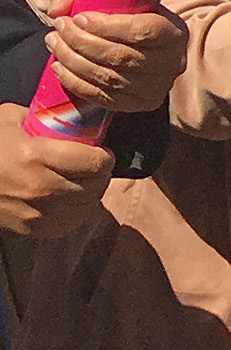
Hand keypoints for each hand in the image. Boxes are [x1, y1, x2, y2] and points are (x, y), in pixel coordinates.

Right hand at [0, 117, 118, 241]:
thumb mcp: (8, 120)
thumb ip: (43, 120)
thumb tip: (72, 119)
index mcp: (35, 156)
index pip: (93, 162)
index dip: (103, 156)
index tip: (102, 151)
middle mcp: (41, 187)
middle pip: (95, 186)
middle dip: (99, 174)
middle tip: (95, 166)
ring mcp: (38, 213)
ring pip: (87, 207)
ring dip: (91, 194)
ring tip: (84, 182)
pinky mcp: (33, 230)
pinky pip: (70, 224)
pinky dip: (75, 212)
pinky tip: (69, 199)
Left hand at [39, 0, 183, 119]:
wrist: (133, 39)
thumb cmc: (120, 10)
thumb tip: (57, 9)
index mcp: (173, 31)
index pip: (142, 32)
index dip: (107, 27)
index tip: (78, 18)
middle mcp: (172, 62)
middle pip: (122, 57)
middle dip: (81, 43)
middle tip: (58, 28)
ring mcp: (158, 87)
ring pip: (110, 79)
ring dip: (74, 61)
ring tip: (54, 44)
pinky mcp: (141, 103)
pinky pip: (106, 99)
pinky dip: (77, 84)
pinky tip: (60, 68)